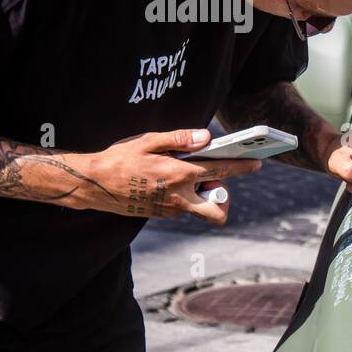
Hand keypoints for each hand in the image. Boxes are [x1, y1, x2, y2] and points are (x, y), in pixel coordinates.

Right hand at [83, 128, 262, 224]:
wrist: (94, 185)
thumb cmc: (120, 159)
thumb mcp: (148, 141)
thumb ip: (179, 139)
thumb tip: (206, 137)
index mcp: (178, 174)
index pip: (220, 170)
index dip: (241, 166)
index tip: (256, 163)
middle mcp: (178, 197)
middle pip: (217, 210)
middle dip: (222, 197)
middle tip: (210, 179)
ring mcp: (170, 209)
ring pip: (200, 208)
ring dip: (201, 194)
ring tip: (183, 174)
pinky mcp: (161, 214)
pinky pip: (184, 207)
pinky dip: (186, 195)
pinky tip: (168, 179)